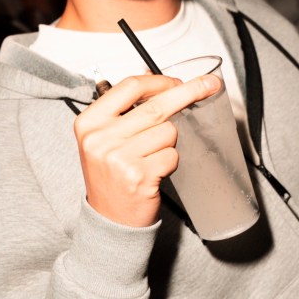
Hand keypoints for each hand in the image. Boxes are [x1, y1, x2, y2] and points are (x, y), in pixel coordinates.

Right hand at [73, 72, 220, 227]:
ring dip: (169, 142)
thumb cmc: (110, 175)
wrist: (109, 218)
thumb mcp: (104, 138)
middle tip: (208, 85)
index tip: (179, 80)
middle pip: (156, 105)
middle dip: (189, 92)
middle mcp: (101, 138)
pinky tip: (155, 171)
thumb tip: (164, 86)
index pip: (130, 86)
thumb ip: (125, 112)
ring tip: (151, 157)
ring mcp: (119, 157)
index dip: (160, 80)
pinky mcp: (139, 175)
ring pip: (168, 131)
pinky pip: (172, 155)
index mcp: (89, 122)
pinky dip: (170, 161)